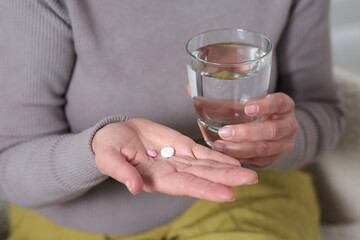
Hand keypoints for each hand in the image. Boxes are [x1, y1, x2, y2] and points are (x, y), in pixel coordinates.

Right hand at [92, 118, 257, 201]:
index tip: (229, 194)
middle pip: (203, 177)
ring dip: (228, 169)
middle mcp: (172, 172)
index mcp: (156, 179)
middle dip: (227, 179)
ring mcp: (179, 159)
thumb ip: (122, 172)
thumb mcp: (108, 158)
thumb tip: (133, 188)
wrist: (114, 133)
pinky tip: (234, 161)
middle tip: (251, 180)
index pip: (186, 186)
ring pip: (207, 165)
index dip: (207, 190)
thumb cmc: (108, 148)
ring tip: (250, 173)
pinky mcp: (181, 145)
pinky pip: (202, 152)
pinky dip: (218, 156)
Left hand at [212, 93, 297, 166]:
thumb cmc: (255, 109)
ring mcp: (283, 144)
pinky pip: (257, 160)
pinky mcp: (273, 158)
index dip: (265, 106)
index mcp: (284, 105)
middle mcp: (288, 125)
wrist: (273, 127)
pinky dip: (240, 158)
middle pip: (271, 130)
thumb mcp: (250, 98)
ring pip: (264, 149)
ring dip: (240, 148)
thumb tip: (190, 90)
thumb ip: (224, 95)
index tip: (247, 108)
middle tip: (224, 132)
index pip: (279, 103)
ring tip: (219, 146)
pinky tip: (224, 155)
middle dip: (246, 133)